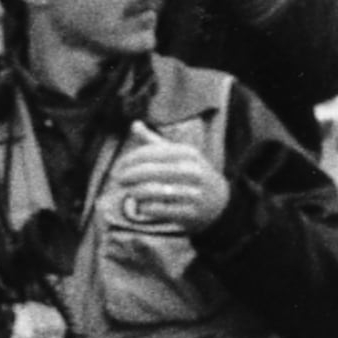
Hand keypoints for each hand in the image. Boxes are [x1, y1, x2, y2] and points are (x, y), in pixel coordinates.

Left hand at [105, 125, 231, 234]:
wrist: (219, 202)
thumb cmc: (191, 174)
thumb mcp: (179, 155)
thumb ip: (155, 142)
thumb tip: (134, 124)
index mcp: (187, 153)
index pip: (150, 153)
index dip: (130, 159)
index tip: (119, 166)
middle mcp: (192, 171)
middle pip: (149, 171)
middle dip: (129, 175)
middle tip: (118, 179)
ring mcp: (192, 192)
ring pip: (153, 191)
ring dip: (135, 191)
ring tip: (128, 192)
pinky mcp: (190, 212)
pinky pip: (159, 209)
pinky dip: (145, 207)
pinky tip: (140, 206)